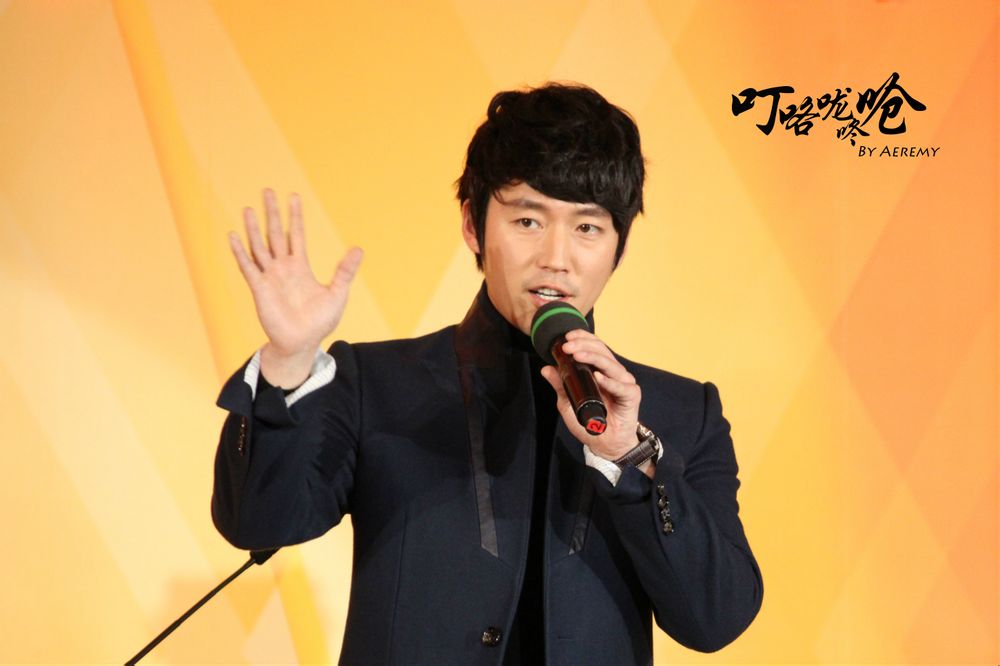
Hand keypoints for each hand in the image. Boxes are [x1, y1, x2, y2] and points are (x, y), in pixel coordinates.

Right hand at [229, 188, 362, 385]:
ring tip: (247, 208)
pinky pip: (247, 267)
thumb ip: (345, 271)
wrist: (302, 343)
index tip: (293, 196)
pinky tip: (233, 236)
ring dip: (253, 228)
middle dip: (272, 213)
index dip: (295, 217)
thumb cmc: (319, 322)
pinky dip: (240, 252)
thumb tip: (358, 249)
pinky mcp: (259, 289)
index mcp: (300, 267)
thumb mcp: (337, 293)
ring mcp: (269, 277)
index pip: (297, 235)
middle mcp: (283, 268)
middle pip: (275, 234)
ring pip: (259, 247)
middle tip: (267, 191)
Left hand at [539, 329, 642, 462]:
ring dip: (593, 357)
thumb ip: (560, 385)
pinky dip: (609, 381)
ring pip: (610, 364)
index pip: (594, 346)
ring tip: (578, 355)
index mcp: (601, 370)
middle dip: (583, 345)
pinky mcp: (632, 396)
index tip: (566, 337)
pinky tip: (598, 377)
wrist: (605, 444)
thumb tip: (546, 368)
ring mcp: (624, 383)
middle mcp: (614, 373)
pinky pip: (621, 386)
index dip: (582, 338)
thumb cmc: (590, 422)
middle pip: (601, 351)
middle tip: (567, 346)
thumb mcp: (568, 402)